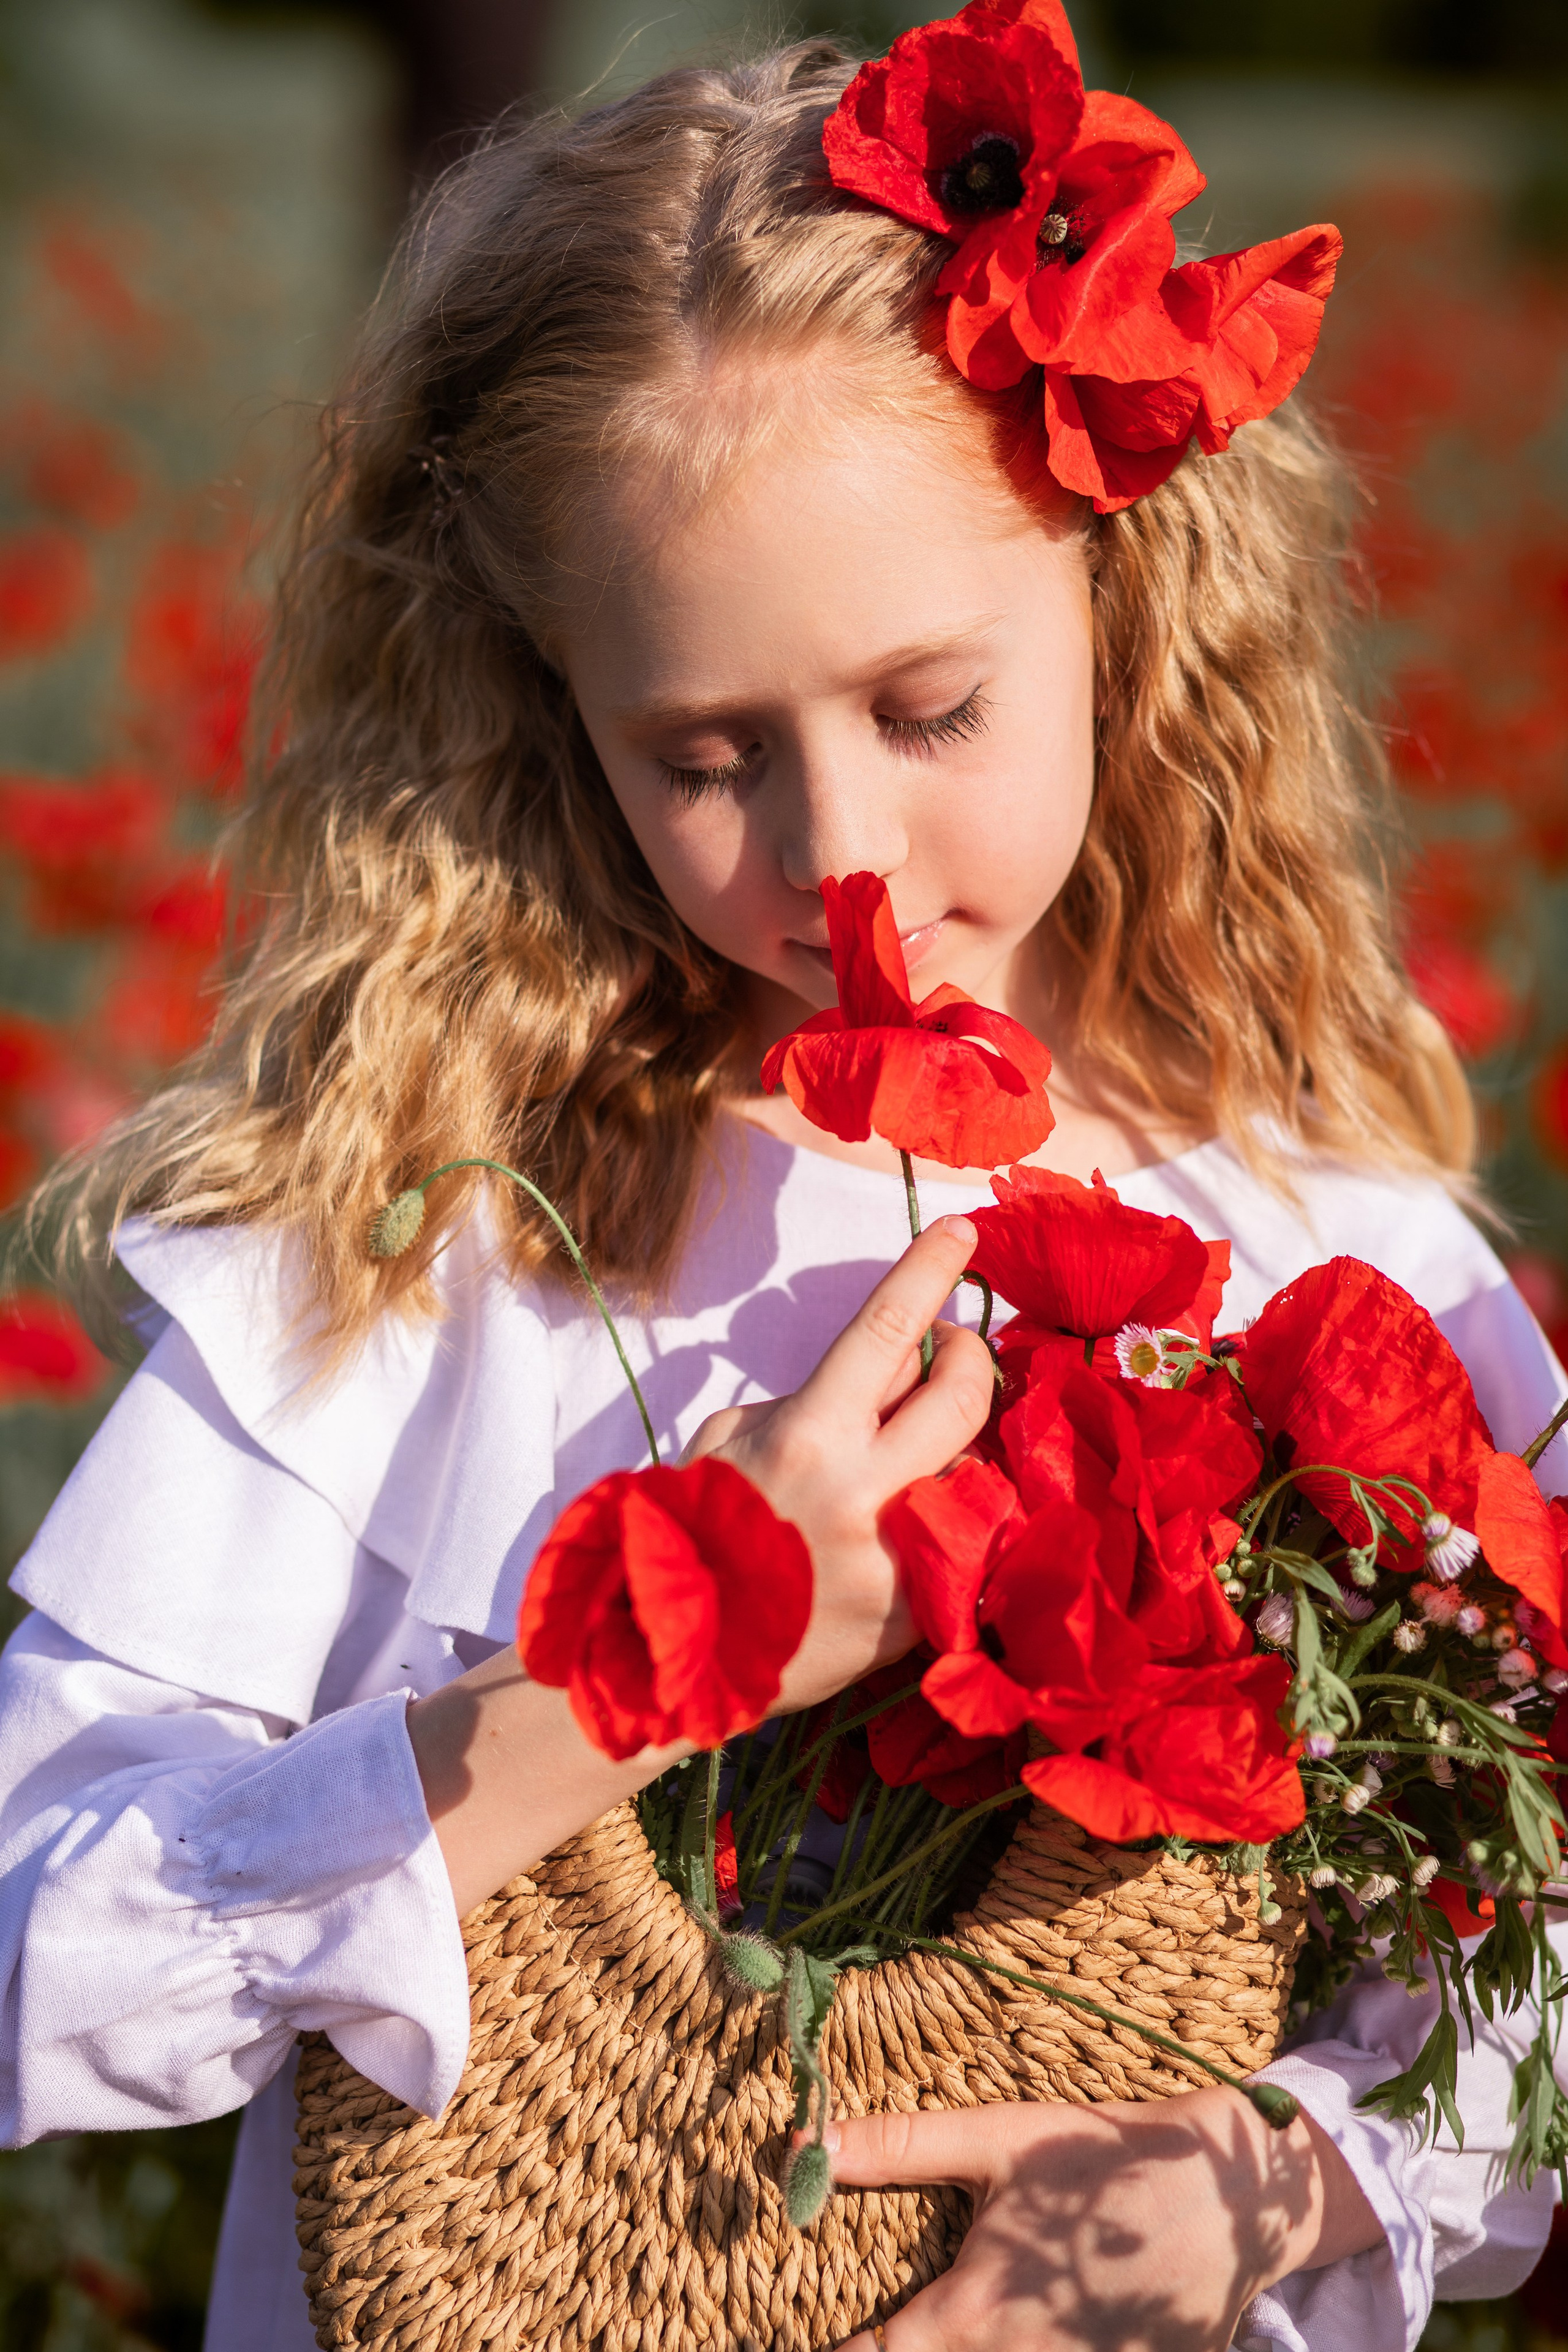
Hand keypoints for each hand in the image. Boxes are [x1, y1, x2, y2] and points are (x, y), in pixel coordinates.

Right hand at [410, 1215, 992, 1915]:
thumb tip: (880, 1377)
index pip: (887, 1331)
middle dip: (971, 1358)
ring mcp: (899, 1560)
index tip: (965, 1231)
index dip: (931, 1271)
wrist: (674, 1658)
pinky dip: (949, 1518)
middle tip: (956, 1351)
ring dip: (954, 1449)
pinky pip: (964, 1541)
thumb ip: (800, 1402)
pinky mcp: (919, 1618)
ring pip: (973, 1467)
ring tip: (911, 1459)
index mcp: (808, 1436)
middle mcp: (864, 1493)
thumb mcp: (727, 1442)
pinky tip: (910, 1524)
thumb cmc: (692, 1532)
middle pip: (963, 1396)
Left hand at [822, 2088, 1383, 2350]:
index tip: (818, 2335)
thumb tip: (804, 2146)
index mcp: (977, 2312)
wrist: (1228, 2193)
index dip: (849, 2351)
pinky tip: (1032, 2328)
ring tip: (956, 2328)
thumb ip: (900, 2148)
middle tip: (889, 2329)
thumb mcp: (999, 2140)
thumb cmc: (1104, 2157)